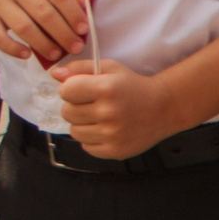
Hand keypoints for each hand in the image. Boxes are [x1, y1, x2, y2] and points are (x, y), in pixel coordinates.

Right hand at [0, 0, 87, 63]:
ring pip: (24, 27)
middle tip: (75, 48)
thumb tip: (82, 7)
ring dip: (43, 44)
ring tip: (56, 54)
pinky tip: (26, 54)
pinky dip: (13, 48)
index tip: (83, 30)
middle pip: (44, 13)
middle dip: (64, 34)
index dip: (74, 15)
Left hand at [53, 58, 180, 159]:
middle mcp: (109, 113)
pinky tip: (105, 129)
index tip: (81, 90)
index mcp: (106, 89)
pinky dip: (92, 139)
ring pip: (74, 131)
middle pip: (67, 113)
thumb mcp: (109, 68)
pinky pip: (87, 147)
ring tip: (99, 117)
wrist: (164, 108)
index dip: (70, 89)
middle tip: (92, 104)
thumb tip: (54, 73)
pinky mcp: (116, 150)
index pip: (65, 91)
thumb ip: (79, 68)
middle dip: (75, 107)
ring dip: (82, 124)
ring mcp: (113, 134)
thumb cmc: (133, 86)